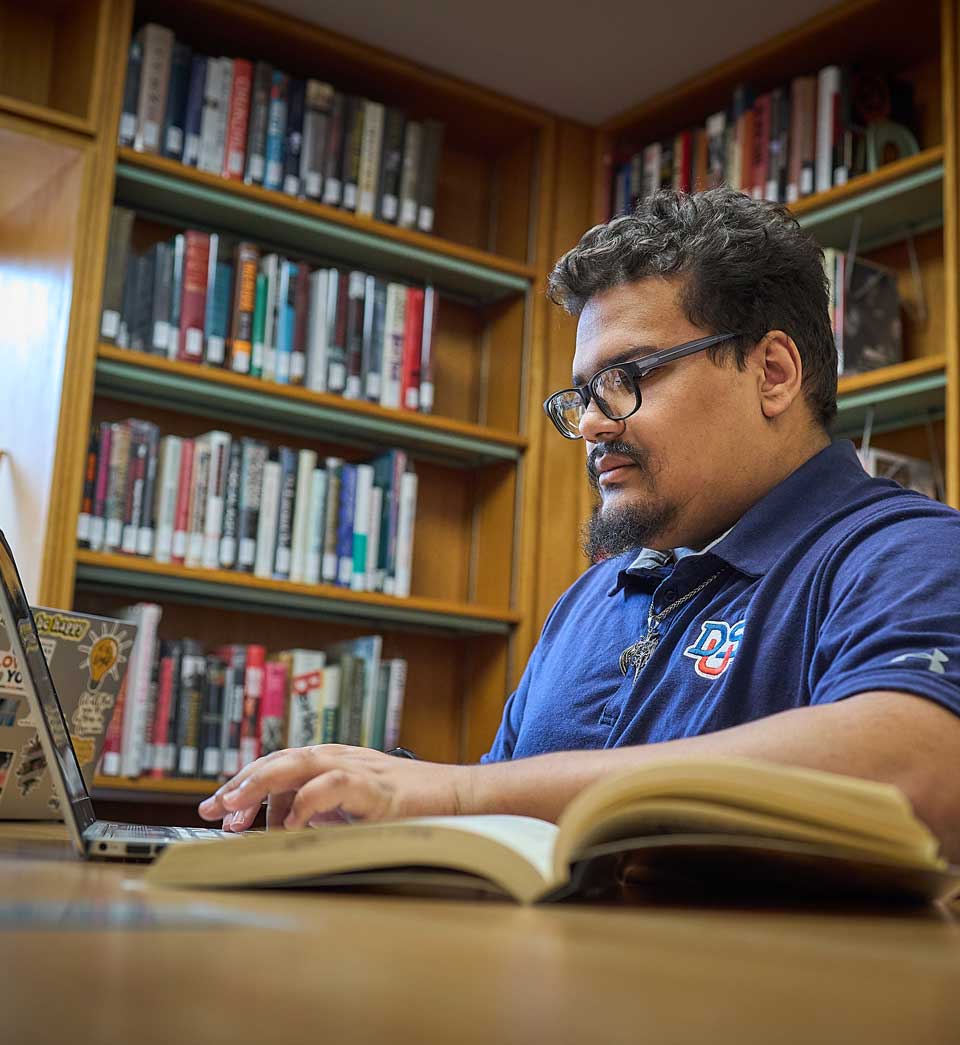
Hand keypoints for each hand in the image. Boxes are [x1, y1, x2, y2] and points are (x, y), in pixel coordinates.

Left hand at [197, 744, 471, 831]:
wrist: (461, 798)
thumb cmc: (412, 807)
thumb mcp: (355, 811)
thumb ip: (320, 811)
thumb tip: (278, 827)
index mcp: (334, 762)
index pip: (279, 764)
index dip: (244, 782)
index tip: (215, 806)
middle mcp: (341, 758)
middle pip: (281, 759)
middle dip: (243, 782)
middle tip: (213, 809)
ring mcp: (359, 769)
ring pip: (299, 764)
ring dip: (262, 784)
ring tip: (234, 809)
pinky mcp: (376, 788)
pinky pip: (333, 787)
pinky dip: (306, 805)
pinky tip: (289, 826)